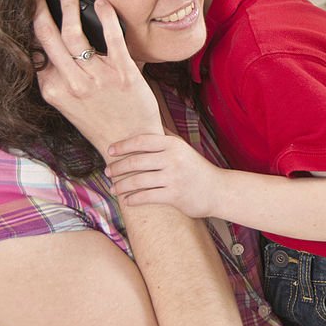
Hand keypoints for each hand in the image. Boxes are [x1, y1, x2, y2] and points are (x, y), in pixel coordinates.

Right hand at [33, 0, 161, 157]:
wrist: (132, 144)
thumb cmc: (101, 121)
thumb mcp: (69, 103)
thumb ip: (61, 76)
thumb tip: (57, 42)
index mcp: (52, 89)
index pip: (34, 49)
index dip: (29, 24)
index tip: (27, 4)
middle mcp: (71, 83)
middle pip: (48, 35)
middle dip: (42, 6)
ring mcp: (96, 79)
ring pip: (74, 33)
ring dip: (69, 4)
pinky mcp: (124, 74)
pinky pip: (112, 38)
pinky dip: (105, 16)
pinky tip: (101, 3)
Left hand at [106, 133, 223, 217]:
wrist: (217, 190)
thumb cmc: (196, 169)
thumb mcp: (183, 148)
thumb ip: (166, 137)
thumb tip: (146, 124)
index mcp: (173, 144)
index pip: (142, 141)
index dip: (123, 145)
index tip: (110, 151)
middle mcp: (173, 158)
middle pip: (136, 161)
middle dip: (117, 168)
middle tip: (108, 172)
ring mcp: (173, 177)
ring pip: (138, 181)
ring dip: (121, 186)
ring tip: (113, 188)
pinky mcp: (174, 195)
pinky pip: (146, 196)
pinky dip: (133, 199)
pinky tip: (127, 200)